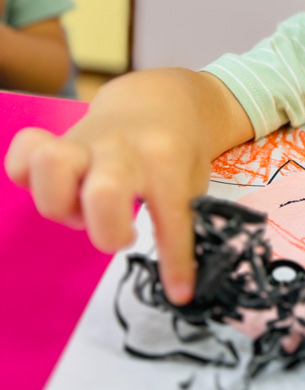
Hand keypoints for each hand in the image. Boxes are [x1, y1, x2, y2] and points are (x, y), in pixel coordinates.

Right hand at [3, 70, 224, 303]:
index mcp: (166, 159)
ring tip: (81, 211)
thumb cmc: (177, 149)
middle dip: (107, 231)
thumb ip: (185, 220)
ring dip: (60, 204)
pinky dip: (25, 175)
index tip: (179, 292)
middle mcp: (123, 148)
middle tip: (120, 234)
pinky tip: (51, 188)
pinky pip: (23, 151)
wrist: (161, 97)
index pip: (171, 217)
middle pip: (104, 191)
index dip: (174, 262)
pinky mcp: (58, 139)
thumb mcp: (194, 180)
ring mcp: (86, 141)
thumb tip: (180, 282)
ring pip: (51, 162)